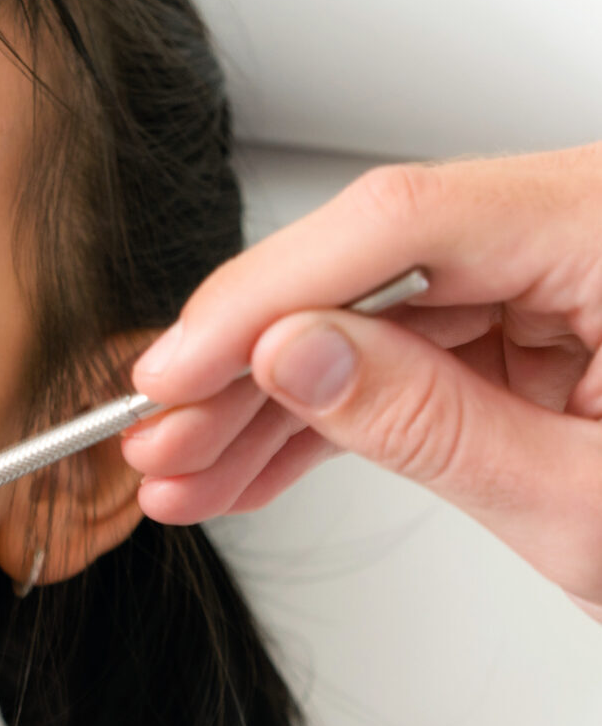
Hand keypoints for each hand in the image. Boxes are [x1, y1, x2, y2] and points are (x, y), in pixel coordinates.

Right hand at [123, 143, 601, 618]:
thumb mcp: (583, 503)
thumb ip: (424, 422)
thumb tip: (293, 356)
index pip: (404, 222)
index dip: (266, 295)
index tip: (181, 368)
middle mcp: (592, 229)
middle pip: (374, 264)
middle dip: (251, 363)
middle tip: (166, 435)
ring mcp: (565, 276)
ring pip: (375, 317)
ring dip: (274, 404)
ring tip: (193, 473)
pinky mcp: (544, 325)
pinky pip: (413, 354)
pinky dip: (336, 417)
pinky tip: (258, 464)